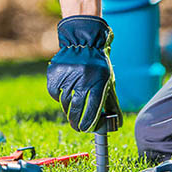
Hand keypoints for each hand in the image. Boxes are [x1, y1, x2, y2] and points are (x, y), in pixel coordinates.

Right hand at [47, 16, 122, 131]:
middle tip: (77, 127)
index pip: (92, 108)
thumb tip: (117, 124)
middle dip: (76, 121)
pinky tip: (63, 96)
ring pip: (64, 101)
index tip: (86, 129)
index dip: (89, 122)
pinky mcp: (55, 71)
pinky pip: (54, 92)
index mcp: (99, 81)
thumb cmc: (100, 66)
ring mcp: (68, 74)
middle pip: (76, 108)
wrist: (85, 42)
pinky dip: (58, 97)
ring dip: (67, 110)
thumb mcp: (108, 82)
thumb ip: (112, 103)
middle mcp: (83, 78)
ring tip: (71, 112)